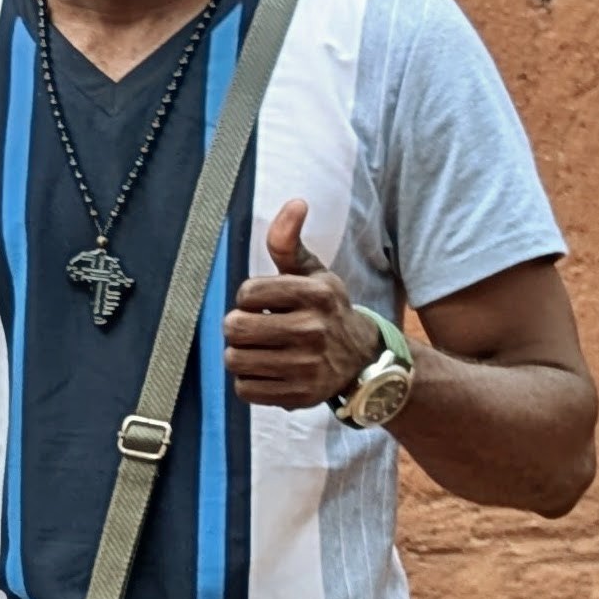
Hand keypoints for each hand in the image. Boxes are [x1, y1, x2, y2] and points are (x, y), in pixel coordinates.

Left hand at [224, 199, 383, 417]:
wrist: (363, 361)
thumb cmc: (326, 310)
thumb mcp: (314, 274)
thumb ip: (289, 243)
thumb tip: (295, 202)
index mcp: (316, 294)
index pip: (247, 292)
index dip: (247, 297)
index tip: (263, 302)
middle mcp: (313, 330)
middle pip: (235, 327)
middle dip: (238, 326)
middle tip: (253, 327)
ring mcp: (306, 366)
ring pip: (236, 359)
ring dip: (240, 354)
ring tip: (259, 349)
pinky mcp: (299, 396)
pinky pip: (245, 389)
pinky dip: (248, 381)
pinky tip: (267, 370)